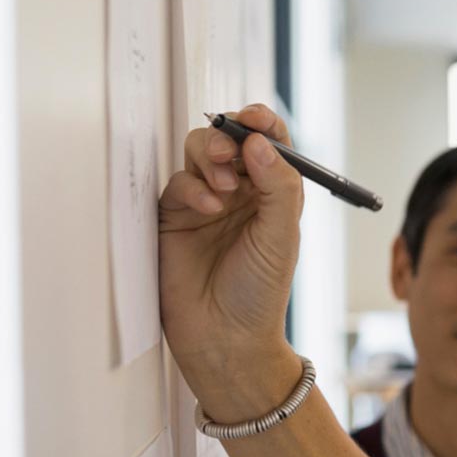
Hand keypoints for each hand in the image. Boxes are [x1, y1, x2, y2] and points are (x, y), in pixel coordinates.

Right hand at [158, 104, 305, 418]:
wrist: (226, 338)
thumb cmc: (260, 292)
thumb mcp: (282, 236)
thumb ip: (277, 186)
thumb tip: (260, 142)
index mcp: (271, 192)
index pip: (268, 143)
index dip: (261, 124)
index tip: (255, 119)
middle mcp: (239, 193)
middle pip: (228, 140)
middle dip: (227, 137)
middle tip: (230, 153)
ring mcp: (204, 203)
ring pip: (198, 154)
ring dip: (208, 158)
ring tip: (221, 187)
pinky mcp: (173, 218)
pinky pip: (177, 184)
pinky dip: (191, 187)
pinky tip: (207, 206)